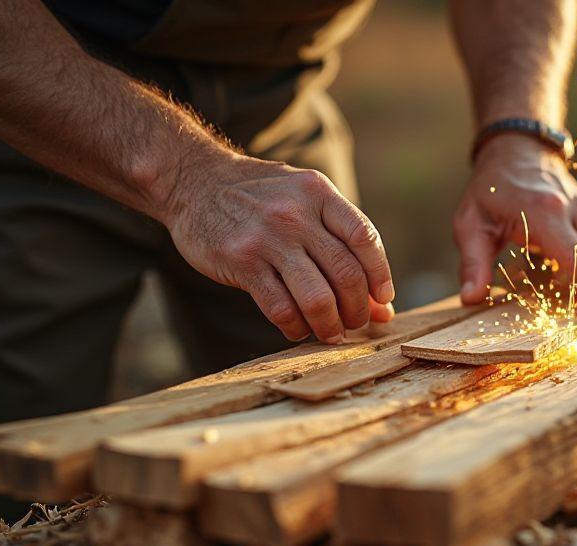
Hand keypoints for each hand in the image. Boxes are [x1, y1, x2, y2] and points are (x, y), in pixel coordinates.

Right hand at [158, 152, 394, 342]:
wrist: (193, 181)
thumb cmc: (259, 197)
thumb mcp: (302, 198)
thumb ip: (340, 240)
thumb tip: (383, 304)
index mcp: (319, 193)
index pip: (364, 238)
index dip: (380, 275)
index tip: (382, 299)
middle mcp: (296, 214)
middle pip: (346, 274)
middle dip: (357, 309)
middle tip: (355, 323)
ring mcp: (268, 238)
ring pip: (317, 297)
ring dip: (330, 325)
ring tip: (331, 333)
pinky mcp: (242, 262)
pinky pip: (281, 308)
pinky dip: (296, 327)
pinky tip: (298, 330)